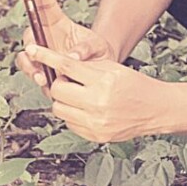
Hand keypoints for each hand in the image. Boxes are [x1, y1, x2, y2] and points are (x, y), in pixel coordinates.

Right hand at [15, 0, 114, 90]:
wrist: (100, 76)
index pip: (44, 5)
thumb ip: (86, 48)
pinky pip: (32, 73)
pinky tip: (46, 84)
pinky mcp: (42, 72)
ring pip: (26, 56)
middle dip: (29, 40)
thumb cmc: (99, 56)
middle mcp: (46, 38)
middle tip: (32, 48)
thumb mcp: (98, 47)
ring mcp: (43, 55)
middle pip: (29, 33)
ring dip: (29, 64)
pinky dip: (35, 78)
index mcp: (58, 24)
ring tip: (41, 76)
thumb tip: (72, 57)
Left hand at [24, 43, 175, 141]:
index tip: (31, 49)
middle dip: (58, 82)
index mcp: (103, 80)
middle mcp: (98, 103)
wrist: (155, 109)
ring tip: (75, 95)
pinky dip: (71, 114)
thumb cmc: (133, 83)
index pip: (65, 65)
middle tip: (67, 80)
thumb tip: (56, 64)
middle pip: (57, 89)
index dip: (45, 56)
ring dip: (62, 99)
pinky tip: (83, 108)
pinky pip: (69, 123)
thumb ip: (83, 67)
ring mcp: (96, 123)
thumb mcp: (111, 67)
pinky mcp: (95, 136)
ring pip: (58, 108)